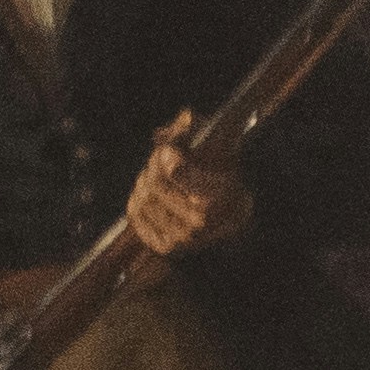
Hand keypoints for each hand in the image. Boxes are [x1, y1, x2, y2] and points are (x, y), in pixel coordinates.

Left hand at [124, 124, 253, 259]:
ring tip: (161, 175)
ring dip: (147, 180)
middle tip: (163, 156)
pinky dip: (140, 199)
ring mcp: (181, 238)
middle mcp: (199, 222)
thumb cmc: (225, 179)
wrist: (234, 221)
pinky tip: (155, 195)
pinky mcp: (165, 246)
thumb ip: (199, 130)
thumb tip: (178, 123)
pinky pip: (135, 214)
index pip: (174, 170)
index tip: (170, 149)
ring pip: (142, 196)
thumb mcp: (223, 148)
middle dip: (156, 162)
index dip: (167, 154)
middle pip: (154, 181)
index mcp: (218, 195)